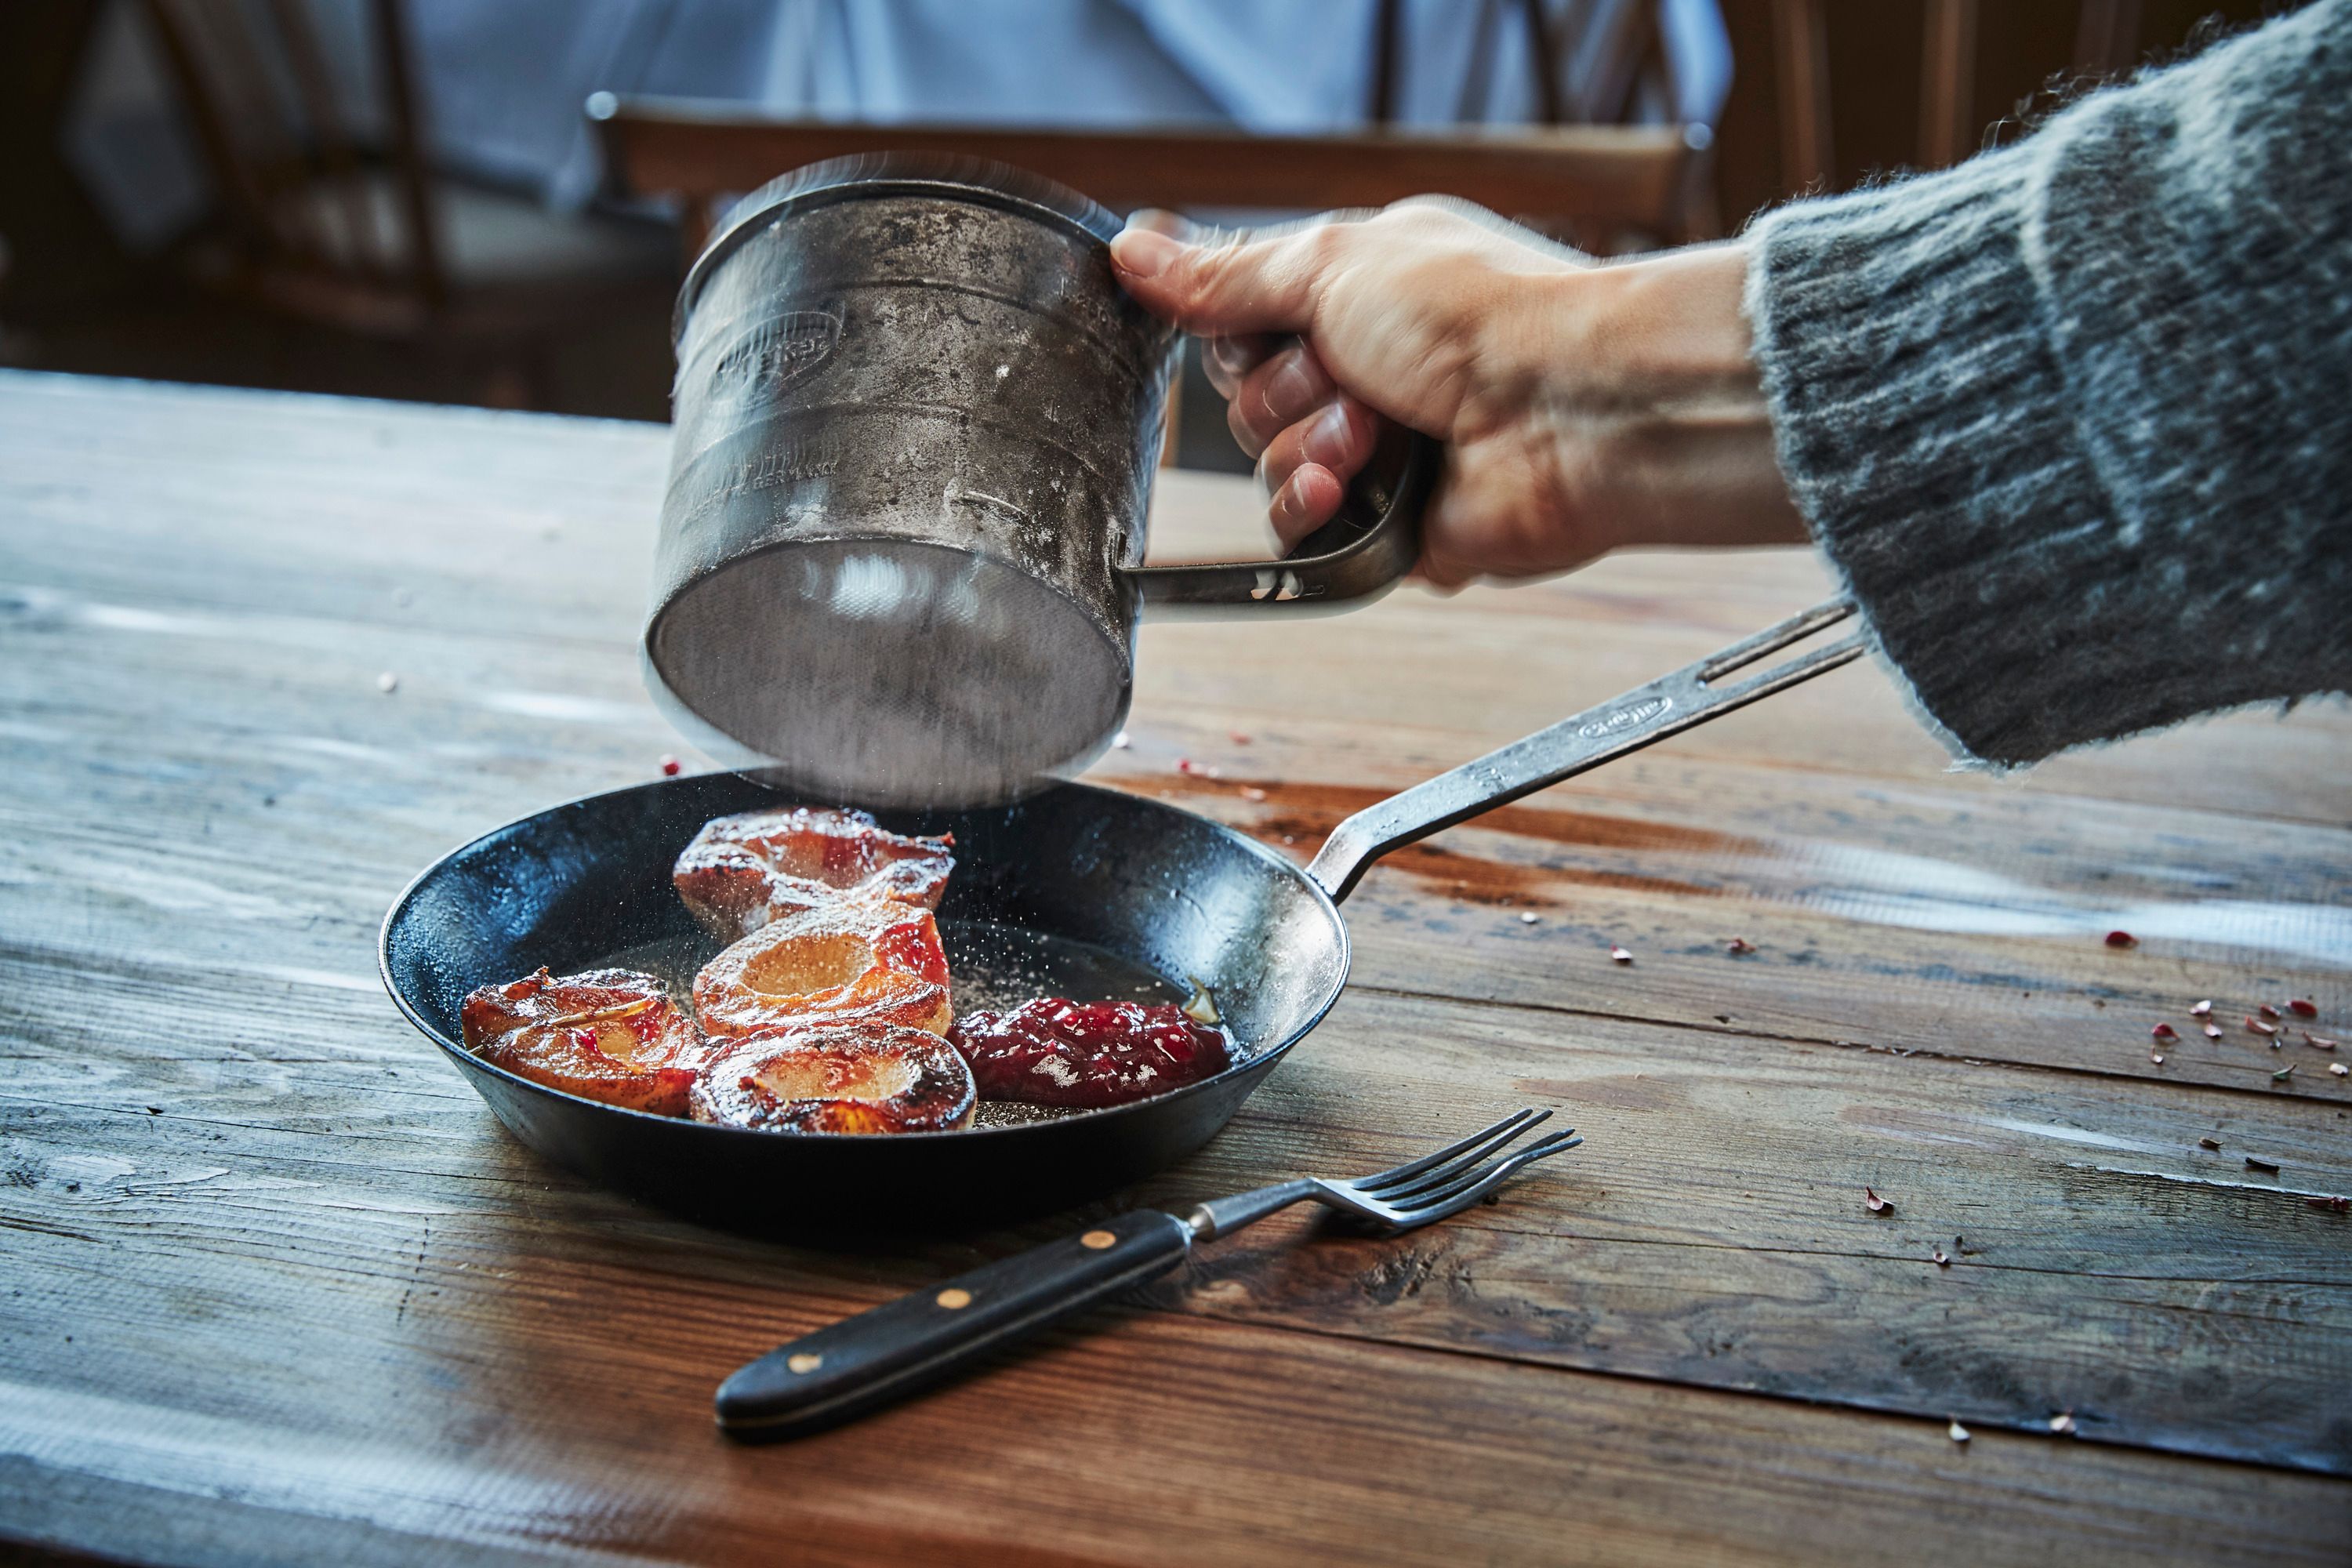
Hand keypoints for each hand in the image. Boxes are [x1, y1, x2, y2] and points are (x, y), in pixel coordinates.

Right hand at [1110, 202, 1806, 588]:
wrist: (1571, 412)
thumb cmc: (1485, 318)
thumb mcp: (1333, 262)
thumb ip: (1227, 272)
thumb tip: (1135, 247)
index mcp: (1358, 293)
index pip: (1242, 318)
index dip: (1234, 327)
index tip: (1253, 323)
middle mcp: (1366, 370)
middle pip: (1246, 398)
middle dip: (1284, 390)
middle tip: (1351, 375)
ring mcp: (1378, 451)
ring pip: (1267, 466)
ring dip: (1305, 446)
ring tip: (1372, 431)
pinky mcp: (1386, 526)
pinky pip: (1299, 530)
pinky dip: (1313, 507)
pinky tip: (1352, 484)